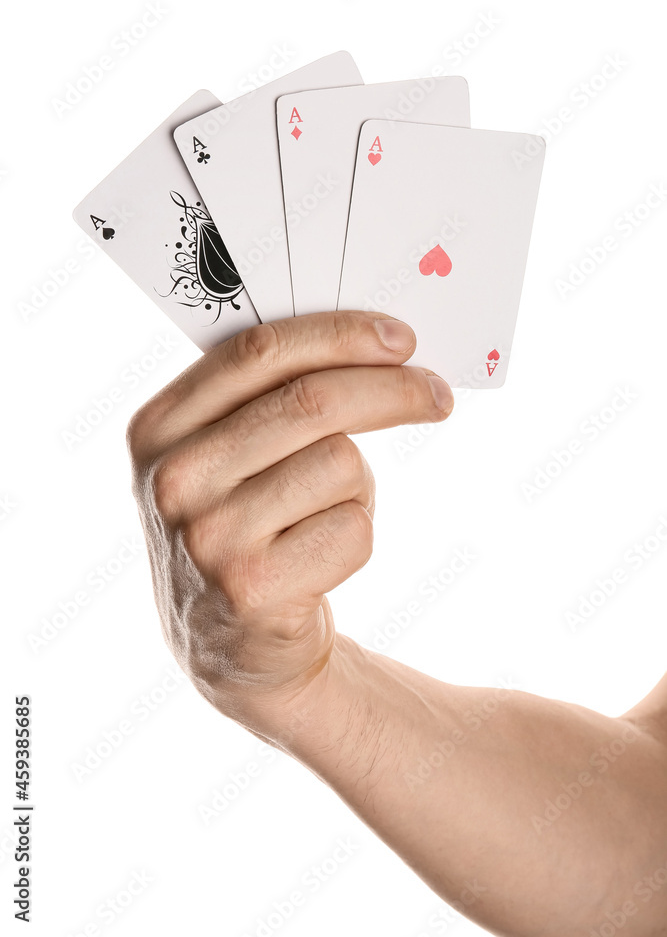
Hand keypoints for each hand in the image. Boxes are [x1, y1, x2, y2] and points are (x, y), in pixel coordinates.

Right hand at [126, 311, 453, 737]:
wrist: (232, 647)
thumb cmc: (243, 527)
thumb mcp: (222, 457)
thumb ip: (266, 397)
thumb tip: (376, 342)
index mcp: (158, 428)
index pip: (258, 353)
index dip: (339, 336)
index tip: (399, 338)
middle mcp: (173, 479)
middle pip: (311, 401)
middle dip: (391, 389)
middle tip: (437, 394)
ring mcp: (208, 537)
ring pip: (342, 464)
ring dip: (358, 488)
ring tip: (321, 517)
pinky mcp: (253, 589)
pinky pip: (354, 528)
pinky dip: (356, 536)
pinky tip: (317, 562)